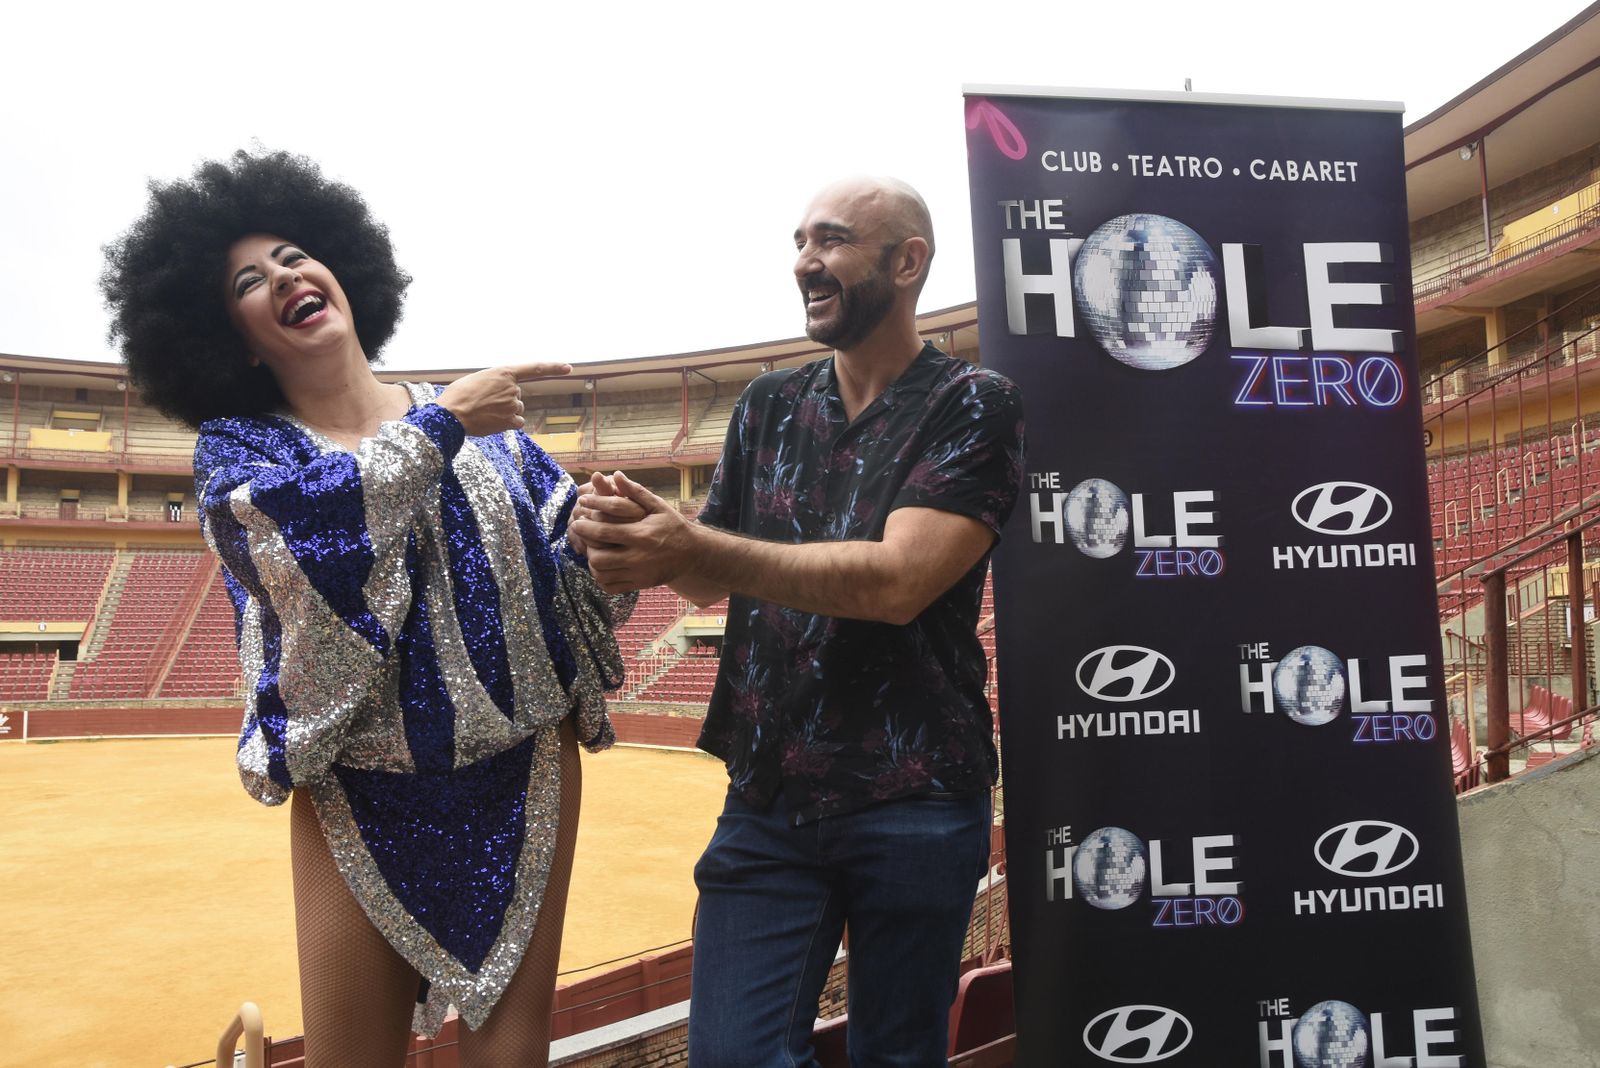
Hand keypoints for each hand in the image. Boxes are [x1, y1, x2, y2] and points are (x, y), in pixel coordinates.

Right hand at [437, 362, 570, 435]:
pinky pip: (516, 423)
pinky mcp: (511, 421)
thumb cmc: (458, 395)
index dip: (553, 368)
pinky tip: (492, 422)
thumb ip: (495, 382)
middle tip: (484, 402)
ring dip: (504, 412)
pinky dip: (507, 424)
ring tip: (484, 412)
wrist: (451, 414)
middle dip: (505, 400)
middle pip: (517, 396)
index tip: (569, 368)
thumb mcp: (478, 379)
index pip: (535, 368)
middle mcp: (512, 388)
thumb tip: (499, 393)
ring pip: (516, 410)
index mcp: (504, 372)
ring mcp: (513, 405)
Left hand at [572, 472, 696, 592]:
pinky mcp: (639, 585)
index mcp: (641, 535)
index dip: (586, 527)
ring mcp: (638, 574)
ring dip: (592, 562)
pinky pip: (611, 586)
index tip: (578, 521)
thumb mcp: (658, 506)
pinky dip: (601, 578)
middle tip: (584, 537)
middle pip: (599, 558)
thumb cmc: (673, 526)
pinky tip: (603, 566)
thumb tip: (615, 474)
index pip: (604, 533)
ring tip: (592, 550)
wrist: (693, 554)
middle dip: (586, 546)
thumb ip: (635, 491)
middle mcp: (639, 557)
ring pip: (602, 574)